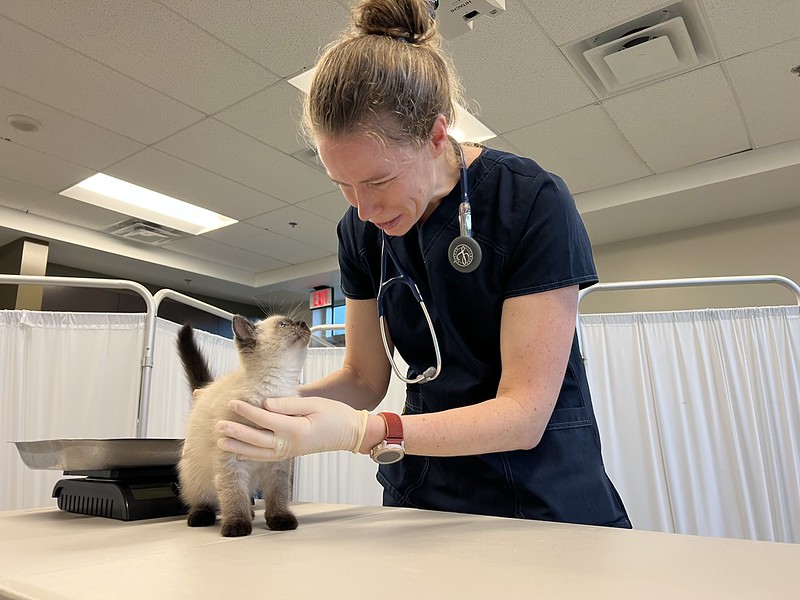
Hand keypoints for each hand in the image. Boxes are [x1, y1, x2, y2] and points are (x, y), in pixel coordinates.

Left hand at [216, 397, 368, 461]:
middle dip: (236, 432)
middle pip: (257, 440)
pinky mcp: (289, 454)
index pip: (265, 420)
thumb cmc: (335, 415)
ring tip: (221, 442)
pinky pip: (266, 458)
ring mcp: (288, 452)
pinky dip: (251, 456)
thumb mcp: (314, 403)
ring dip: (238, 448)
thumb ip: (288, 403)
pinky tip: (239, 453)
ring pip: (258, 453)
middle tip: (219, 425)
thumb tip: (265, 403)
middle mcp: (289, 445)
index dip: (247, 411)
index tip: (232, 403)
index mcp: (295, 430)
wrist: (350, 433)